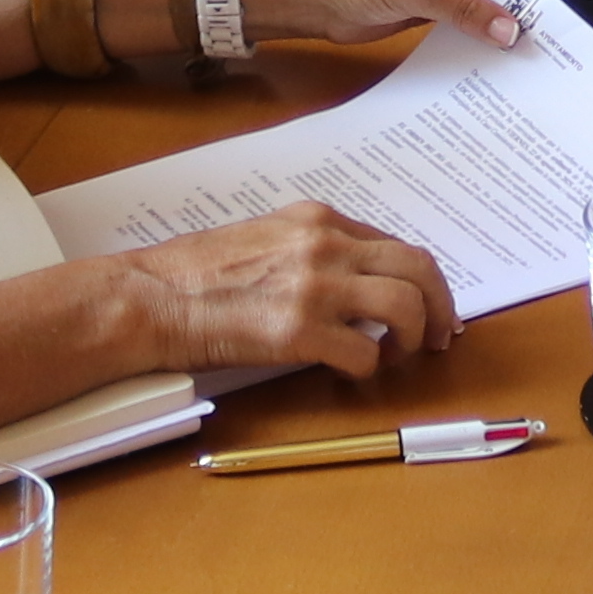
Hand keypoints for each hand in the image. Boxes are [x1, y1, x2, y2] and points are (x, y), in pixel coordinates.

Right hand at [117, 198, 458, 385]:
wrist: (151, 297)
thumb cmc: (195, 274)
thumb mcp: (263, 238)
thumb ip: (311, 250)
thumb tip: (352, 280)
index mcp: (317, 220)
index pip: (395, 244)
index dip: (422, 280)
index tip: (431, 306)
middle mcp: (324, 245)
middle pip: (418, 267)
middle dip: (441, 306)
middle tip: (441, 336)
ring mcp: (314, 287)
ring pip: (405, 306)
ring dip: (414, 337)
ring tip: (398, 357)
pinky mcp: (299, 331)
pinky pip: (365, 353)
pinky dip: (370, 368)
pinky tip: (354, 372)